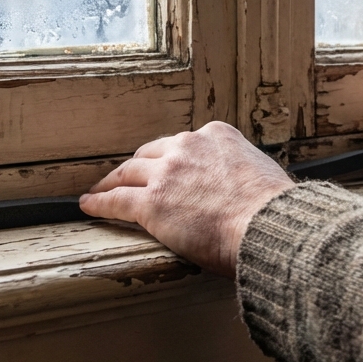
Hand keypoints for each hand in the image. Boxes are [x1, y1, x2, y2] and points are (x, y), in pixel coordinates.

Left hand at [79, 121, 294, 276]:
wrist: (268, 225)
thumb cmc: (273, 211)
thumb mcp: (261, 173)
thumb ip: (241, 173)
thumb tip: (243, 190)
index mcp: (217, 136)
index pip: (184, 144)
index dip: (171, 159)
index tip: (166, 169)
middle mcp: (189, 146)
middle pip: (150, 153)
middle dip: (139, 167)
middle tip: (128, 178)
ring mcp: (167, 172)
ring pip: (128, 173)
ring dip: (112, 182)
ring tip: (100, 191)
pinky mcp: (151, 202)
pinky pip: (115, 200)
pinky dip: (99, 202)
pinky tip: (89, 205)